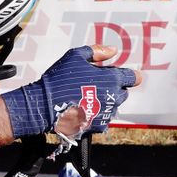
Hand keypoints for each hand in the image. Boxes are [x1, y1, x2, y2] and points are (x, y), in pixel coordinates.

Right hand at [1, 45, 140, 139]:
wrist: (44, 105)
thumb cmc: (59, 79)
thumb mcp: (75, 56)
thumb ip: (97, 52)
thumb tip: (113, 50)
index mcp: (111, 79)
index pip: (133, 78)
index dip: (130, 76)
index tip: (126, 76)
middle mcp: (112, 97)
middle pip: (123, 93)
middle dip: (114, 89)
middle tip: (96, 86)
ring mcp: (105, 113)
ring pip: (113, 107)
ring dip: (105, 102)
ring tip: (86, 99)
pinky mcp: (96, 126)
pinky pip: (102, 120)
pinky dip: (96, 115)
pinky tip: (83, 110)